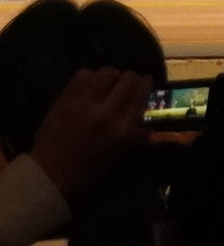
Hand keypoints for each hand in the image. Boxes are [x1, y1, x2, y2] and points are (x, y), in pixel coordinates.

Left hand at [27, 68, 149, 199]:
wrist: (52, 173)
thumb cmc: (89, 168)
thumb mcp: (118, 154)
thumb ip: (135, 136)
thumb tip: (150, 127)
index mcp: (124, 129)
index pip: (142, 93)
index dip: (145, 83)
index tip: (144, 82)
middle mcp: (107, 113)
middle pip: (127, 78)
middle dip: (129, 78)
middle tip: (124, 84)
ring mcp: (85, 105)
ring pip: (106, 72)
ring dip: (109, 76)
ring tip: (105, 83)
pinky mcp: (66, 101)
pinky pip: (83, 75)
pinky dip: (88, 77)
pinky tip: (88, 86)